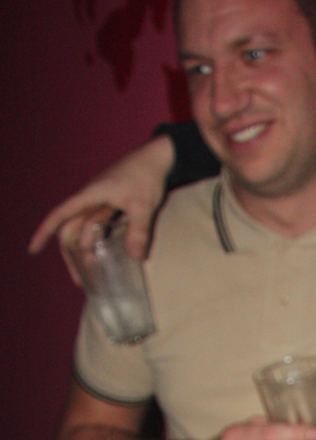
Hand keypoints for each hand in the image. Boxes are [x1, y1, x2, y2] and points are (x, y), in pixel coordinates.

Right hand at [28, 135, 174, 281]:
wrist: (157, 158)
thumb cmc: (145, 175)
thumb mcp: (143, 204)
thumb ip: (138, 230)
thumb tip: (136, 257)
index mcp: (89, 197)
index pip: (60, 216)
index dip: (44, 232)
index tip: (33, 250)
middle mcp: (90, 202)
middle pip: (71, 231)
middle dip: (71, 256)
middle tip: (80, 281)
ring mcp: (101, 205)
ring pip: (85, 232)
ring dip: (84, 253)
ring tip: (91, 275)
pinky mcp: (112, 208)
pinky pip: (99, 229)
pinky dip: (98, 244)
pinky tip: (104, 259)